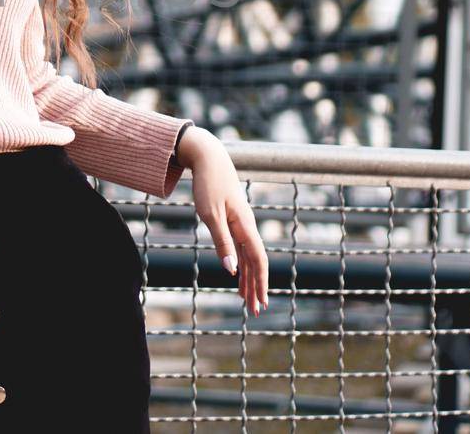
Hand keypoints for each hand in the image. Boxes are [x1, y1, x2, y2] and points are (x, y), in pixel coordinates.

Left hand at [178, 127, 268, 316]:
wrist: (209, 159)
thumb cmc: (208, 185)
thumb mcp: (210, 215)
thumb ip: (222, 242)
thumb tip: (231, 270)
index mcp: (245, 227)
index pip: (258, 260)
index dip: (260, 283)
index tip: (260, 302)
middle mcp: (247, 228)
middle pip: (256, 263)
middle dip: (256, 287)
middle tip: (255, 310)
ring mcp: (241, 225)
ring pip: (248, 258)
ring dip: (249, 279)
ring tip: (247, 300)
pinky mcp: (233, 222)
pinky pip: (240, 248)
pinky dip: (240, 264)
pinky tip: (237, 275)